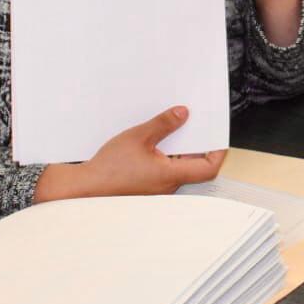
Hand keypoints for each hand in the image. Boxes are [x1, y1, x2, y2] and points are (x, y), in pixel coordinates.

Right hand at [33, 107, 225, 200]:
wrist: (85, 188)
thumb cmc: (108, 169)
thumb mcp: (138, 137)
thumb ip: (163, 124)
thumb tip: (183, 114)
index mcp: (171, 175)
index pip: (209, 168)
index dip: (218, 152)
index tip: (218, 137)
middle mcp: (168, 186)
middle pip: (195, 167)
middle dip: (196, 145)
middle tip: (194, 125)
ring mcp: (158, 189)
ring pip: (179, 168)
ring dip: (179, 150)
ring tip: (172, 130)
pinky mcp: (148, 188)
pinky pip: (165, 171)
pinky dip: (166, 157)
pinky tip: (155, 144)